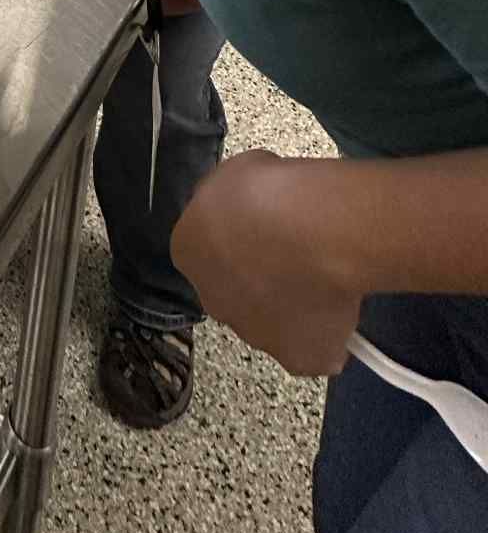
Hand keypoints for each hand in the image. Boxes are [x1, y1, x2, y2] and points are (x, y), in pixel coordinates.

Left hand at [172, 152, 360, 375]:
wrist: (305, 230)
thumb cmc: (265, 190)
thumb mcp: (236, 175)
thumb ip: (235, 201)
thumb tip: (250, 207)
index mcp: (189, 252)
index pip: (210, 250)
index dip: (241, 238)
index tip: (267, 227)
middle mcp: (214, 301)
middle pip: (236, 292)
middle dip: (261, 278)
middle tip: (294, 254)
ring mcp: (255, 335)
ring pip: (273, 324)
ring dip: (292, 307)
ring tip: (326, 278)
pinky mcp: (298, 358)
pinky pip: (313, 352)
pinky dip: (328, 338)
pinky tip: (343, 310)